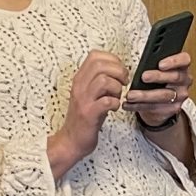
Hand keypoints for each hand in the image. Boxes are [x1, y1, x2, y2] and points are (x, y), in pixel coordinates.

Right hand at [51, 51, 128, 170]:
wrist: (71, 140)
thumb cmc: (85, 117)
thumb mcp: (90, 93)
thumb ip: (100, 80)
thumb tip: (119, 69)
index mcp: (80, 79)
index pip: (95, 56)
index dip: (113, 59)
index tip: (120, 71)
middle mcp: (79, 86)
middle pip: (100, 65)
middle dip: (118, 71)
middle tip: (124, 82)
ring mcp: (83, 100)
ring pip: (104, 80)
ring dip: (117, 87)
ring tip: (118, 96)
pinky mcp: (89, 114)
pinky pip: (106, 101)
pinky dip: (116, 103)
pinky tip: (115, 108)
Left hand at [124, 51, 191, 128]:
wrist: (161, 102)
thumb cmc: (158, 80)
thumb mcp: (157, 69)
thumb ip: (153, 64)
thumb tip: (142, 63)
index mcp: (182, 66)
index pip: (185, 60)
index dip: (174, 61)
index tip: (160, 64)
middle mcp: (184, 80)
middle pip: (175, 77)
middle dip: (158, 76)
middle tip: (144, 77)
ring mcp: (180, 95)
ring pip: (164, 95)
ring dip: (145, 95)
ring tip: (131, 95)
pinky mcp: (173, 108)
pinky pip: (155, 107)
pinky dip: (139, 105)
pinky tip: (129, 104)